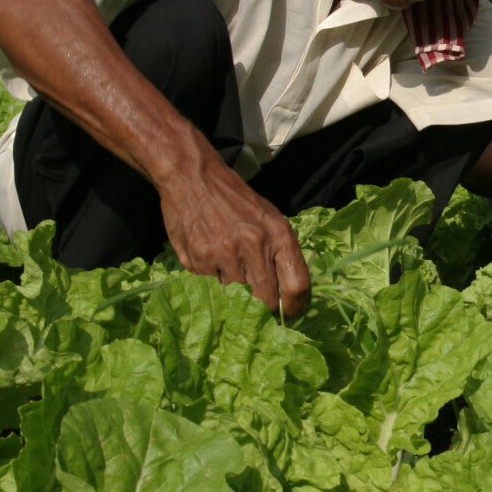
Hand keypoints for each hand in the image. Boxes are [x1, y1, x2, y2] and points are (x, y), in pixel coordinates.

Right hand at [155, 143, 310, 317]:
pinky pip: (212, 288)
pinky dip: (214, 283)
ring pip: (237, 298)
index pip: (297, 285)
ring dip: (236, 296)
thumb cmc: (236, 200)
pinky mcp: (199, 260)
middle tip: (260, 309)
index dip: (295, 308)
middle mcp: (254, 245)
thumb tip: (290, 295)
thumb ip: (281, 253)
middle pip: (266, 301)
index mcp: (278, 234)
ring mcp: (224, 254)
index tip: (289, 314)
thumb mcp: (269, 218)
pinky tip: (212, 263)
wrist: (193, 177)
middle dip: (264, 310)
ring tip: (231, 275)